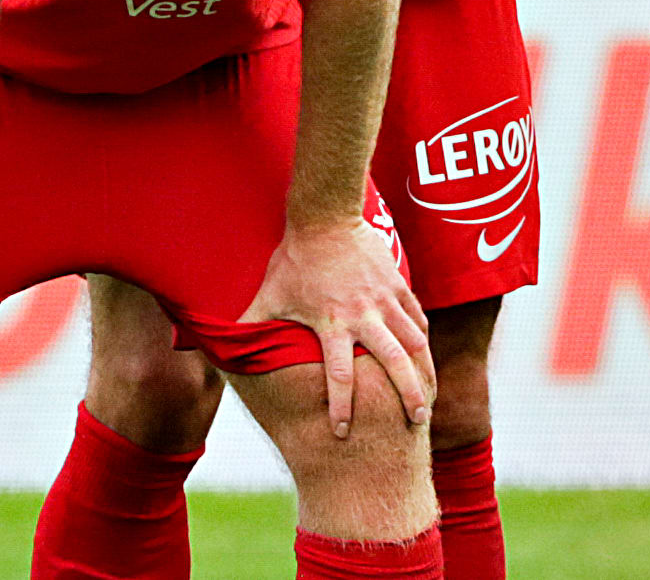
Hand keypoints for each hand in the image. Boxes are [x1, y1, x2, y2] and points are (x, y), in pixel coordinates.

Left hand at [243, 216, 433, 438]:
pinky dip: (423, 338)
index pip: (339, 375)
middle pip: (393, 362)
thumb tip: (219, 346)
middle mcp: (363, 315)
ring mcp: (384, 299)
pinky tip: (425, 356)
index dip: (341, 407)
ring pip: (415, 341)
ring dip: (424, 371)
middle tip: (418, 421)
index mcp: (332, 323)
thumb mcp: (269, 295)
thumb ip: (250, 324)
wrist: (325, 216)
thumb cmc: (294, 259)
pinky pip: (417, 316)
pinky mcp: (397, 284)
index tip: (342, 433)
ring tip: (429, 396)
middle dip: (409, 394)